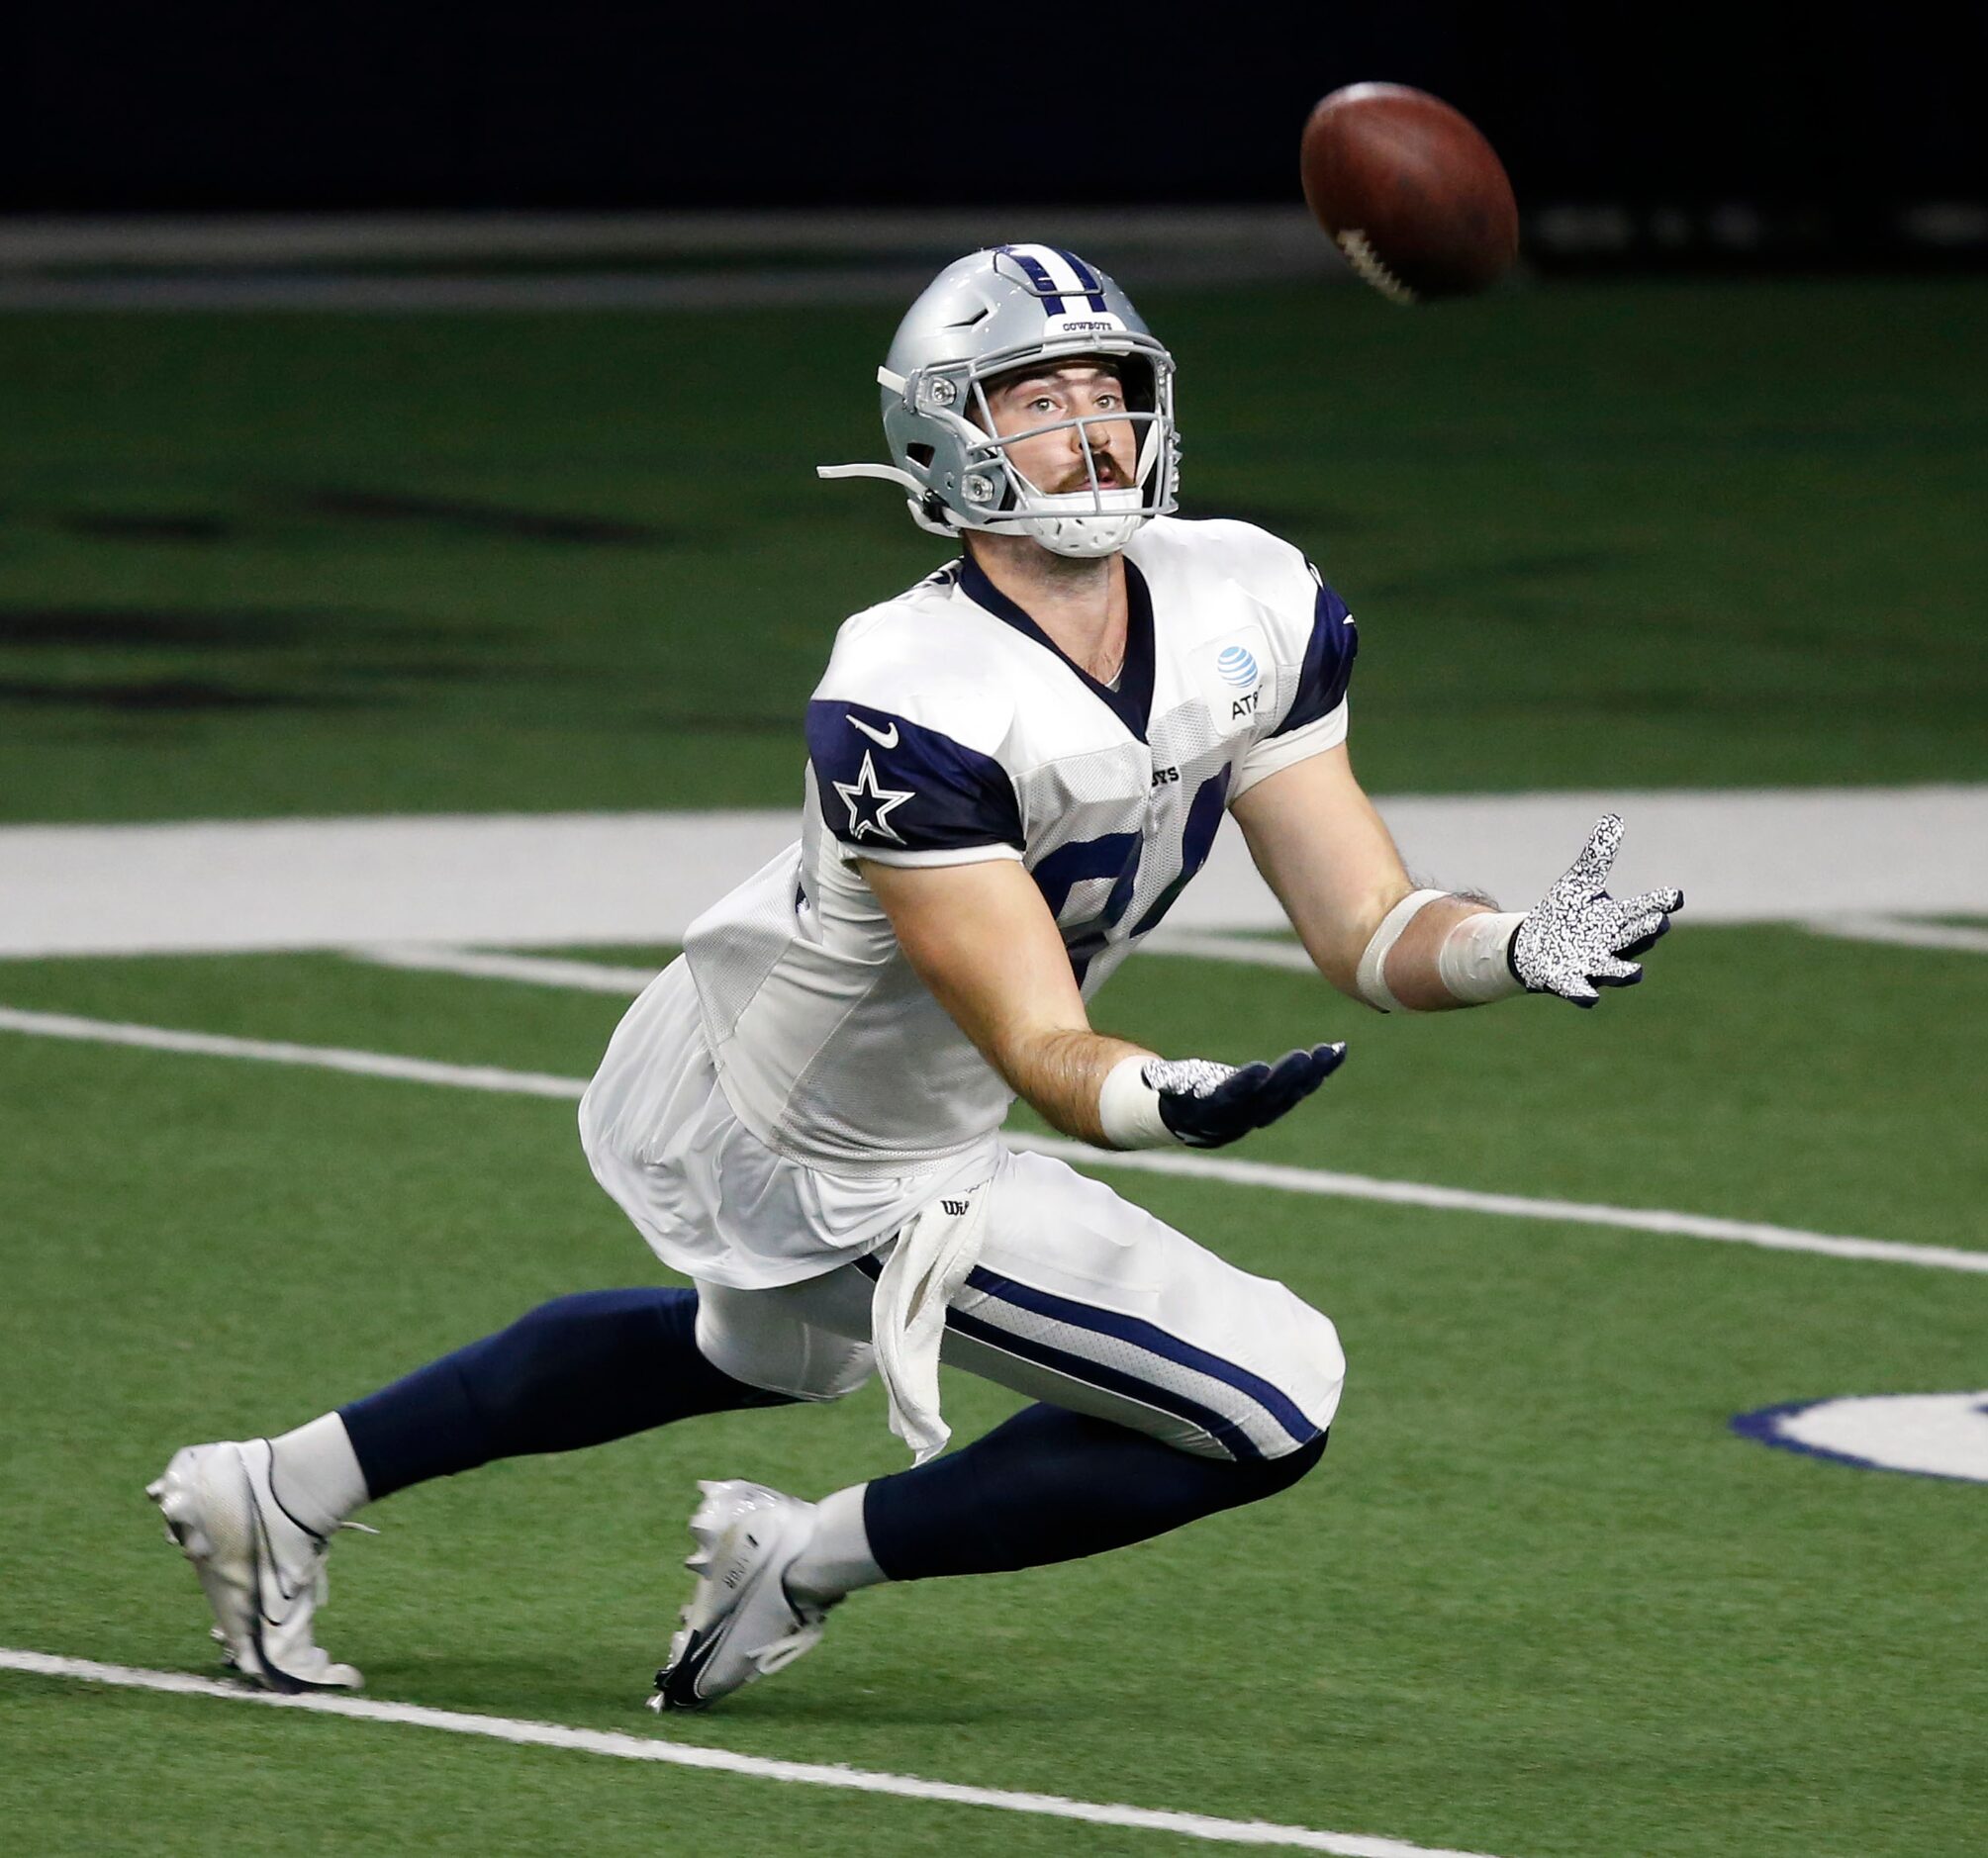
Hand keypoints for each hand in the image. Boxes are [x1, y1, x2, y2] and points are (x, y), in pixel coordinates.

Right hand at [1148, 1044, 1346, 1148]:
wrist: (1187, 1118)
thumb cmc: (1173, 1091)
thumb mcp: (1165, 1087)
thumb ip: (1164, 1083)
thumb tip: (1147, 1078)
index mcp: (1211, 1112)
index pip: (1230, 1100)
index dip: (1245, 1086)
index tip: (1259, 1070)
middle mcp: (1240, 1117)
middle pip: (1268, 1099)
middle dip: (1287, 1078)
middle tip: (1305, 1056)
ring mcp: (1261, 1112)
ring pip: (1291, 1095)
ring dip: (1312, 1074)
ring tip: (1331, 1051)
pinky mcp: (1276, 1102)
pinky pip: (1301, 1088)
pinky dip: (1320, 1070)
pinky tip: (1338, 1051)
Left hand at [1509, 814, 1682, 1006]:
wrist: (1532, 947)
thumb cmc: (1565, 915)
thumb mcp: (1579, 882)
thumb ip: (1598, 856)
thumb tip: (1614, 819)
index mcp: (1618, 919)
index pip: (1644, 909)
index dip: (1660, 902)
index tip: (1675, 895)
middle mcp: (1611, 946)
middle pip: (1634, 939)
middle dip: (1645, 933)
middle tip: (1659, 923)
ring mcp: (1592, 966)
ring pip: (1615, 972)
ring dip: (1625, 973)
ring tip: (1636, 974)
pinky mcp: (1568, 982)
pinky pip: (1579, 990)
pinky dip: (1584, 993)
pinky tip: (1590, 998)